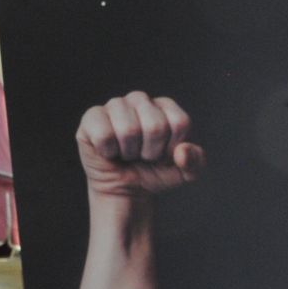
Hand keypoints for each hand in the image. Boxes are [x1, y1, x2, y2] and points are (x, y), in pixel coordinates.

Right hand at [77, 92, 204, 199]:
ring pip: (128, 129)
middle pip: (155, 125)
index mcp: (165, 107)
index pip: (179, 122)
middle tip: (143, 155)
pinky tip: (110, 151)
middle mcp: (140, 100)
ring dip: (130, 152)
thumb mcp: (185, 172)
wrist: (126, 188)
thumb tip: (182, 152)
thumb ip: (195, 161)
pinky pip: (104, 134)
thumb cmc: (155, 172)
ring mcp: (115, 105)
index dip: (173, 147)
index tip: (165, 154)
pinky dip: (109, 151)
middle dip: (151, 151)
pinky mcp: (92, 117)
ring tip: (127, 153)